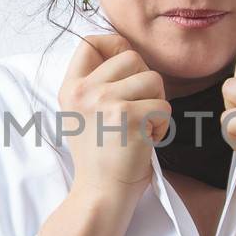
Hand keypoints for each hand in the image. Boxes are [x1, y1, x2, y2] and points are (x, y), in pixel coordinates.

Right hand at [58, 33, 170, 200]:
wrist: (100, 194)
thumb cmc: (100, 158)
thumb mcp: (82, 115)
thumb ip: (96, 85)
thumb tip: (127, 54)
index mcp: (71, 88)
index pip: (89, 42)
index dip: (114, 44)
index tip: (127, 66)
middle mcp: (84, 91)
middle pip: (131, 57)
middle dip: (145, 82)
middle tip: (138, 110)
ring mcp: (105, 101)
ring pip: (153, 79)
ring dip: (156, 105)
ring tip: (142, 128)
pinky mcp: (129, 116)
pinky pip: (164, 106)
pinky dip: (162, 127)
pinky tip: (146, 141)